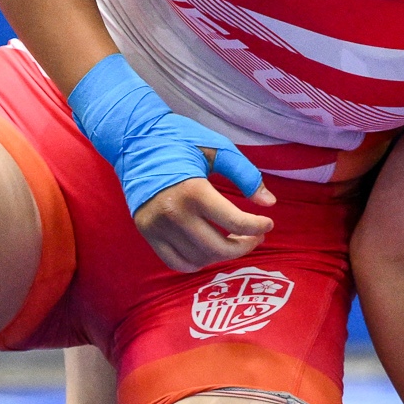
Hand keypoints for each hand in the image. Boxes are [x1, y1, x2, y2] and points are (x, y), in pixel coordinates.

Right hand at [69, 54, 275, 271]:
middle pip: (218, 248)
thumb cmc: (180, 140)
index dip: (258, 227)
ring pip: (199, 259)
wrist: (134, 139)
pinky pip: (175, 262)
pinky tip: (208, 250)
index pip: (234, 222)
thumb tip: (269, 204)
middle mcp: (173, 213)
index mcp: (194, 190)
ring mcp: (157, 226)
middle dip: (244, 246)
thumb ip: (246, 175)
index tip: (268, 224)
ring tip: (233, 240)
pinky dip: (197, 263)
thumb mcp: (218, 150)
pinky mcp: (146, 232)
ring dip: (222, 255)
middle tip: (255, 236)